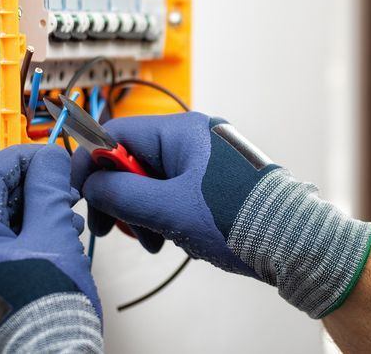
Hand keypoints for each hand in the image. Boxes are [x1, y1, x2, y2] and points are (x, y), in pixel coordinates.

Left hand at [0, 144, 98, 316]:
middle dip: (35, 188)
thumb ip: (49, 191)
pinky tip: (55, 245)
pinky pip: (1, 253)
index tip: (56, 159)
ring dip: (36, 214)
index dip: (28, 158)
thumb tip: (48, 160)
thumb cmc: (43, 312)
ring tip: (67, 220)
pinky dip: (29, 241)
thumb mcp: (53, 236)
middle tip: (67, 189)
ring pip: (0, 227)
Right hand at [72, 112, 370, 317]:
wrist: (290, 239)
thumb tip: (92, 186)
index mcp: (182, 131)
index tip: (80, 191)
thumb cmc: (239, 217)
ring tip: (153, 240)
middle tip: (112, 227)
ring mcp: (206, 159)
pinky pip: (174, 191)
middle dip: (119, 195)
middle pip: (133, 159)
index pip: (117, 133)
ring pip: (153, 179)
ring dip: (142, 211)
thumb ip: (122, 195)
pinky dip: (164, 214)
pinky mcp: (215, 181)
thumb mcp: (168, 209)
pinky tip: (170, 239)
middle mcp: (194, 138)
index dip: (92, 162)